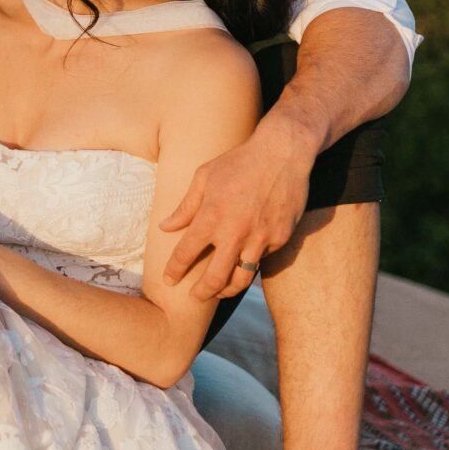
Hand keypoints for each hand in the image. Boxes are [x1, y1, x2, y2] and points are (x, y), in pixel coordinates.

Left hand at [159, 109, 316, 300]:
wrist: (283, 152)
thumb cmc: (239, 161)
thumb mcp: (205, 176)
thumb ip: (186, 206)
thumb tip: (165, 227)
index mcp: (211, 216)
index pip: (186, 253)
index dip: (174, 270)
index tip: (169, 280)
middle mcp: (235, 232)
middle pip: (215, 278)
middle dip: (202, 293)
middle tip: (195, 297)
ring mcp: (260, 237)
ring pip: (242, 278)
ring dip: (228, 289)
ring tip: (219, 291)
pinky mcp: (280, 238)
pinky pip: (263, 258)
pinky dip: (252, 262)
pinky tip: (244, 260)